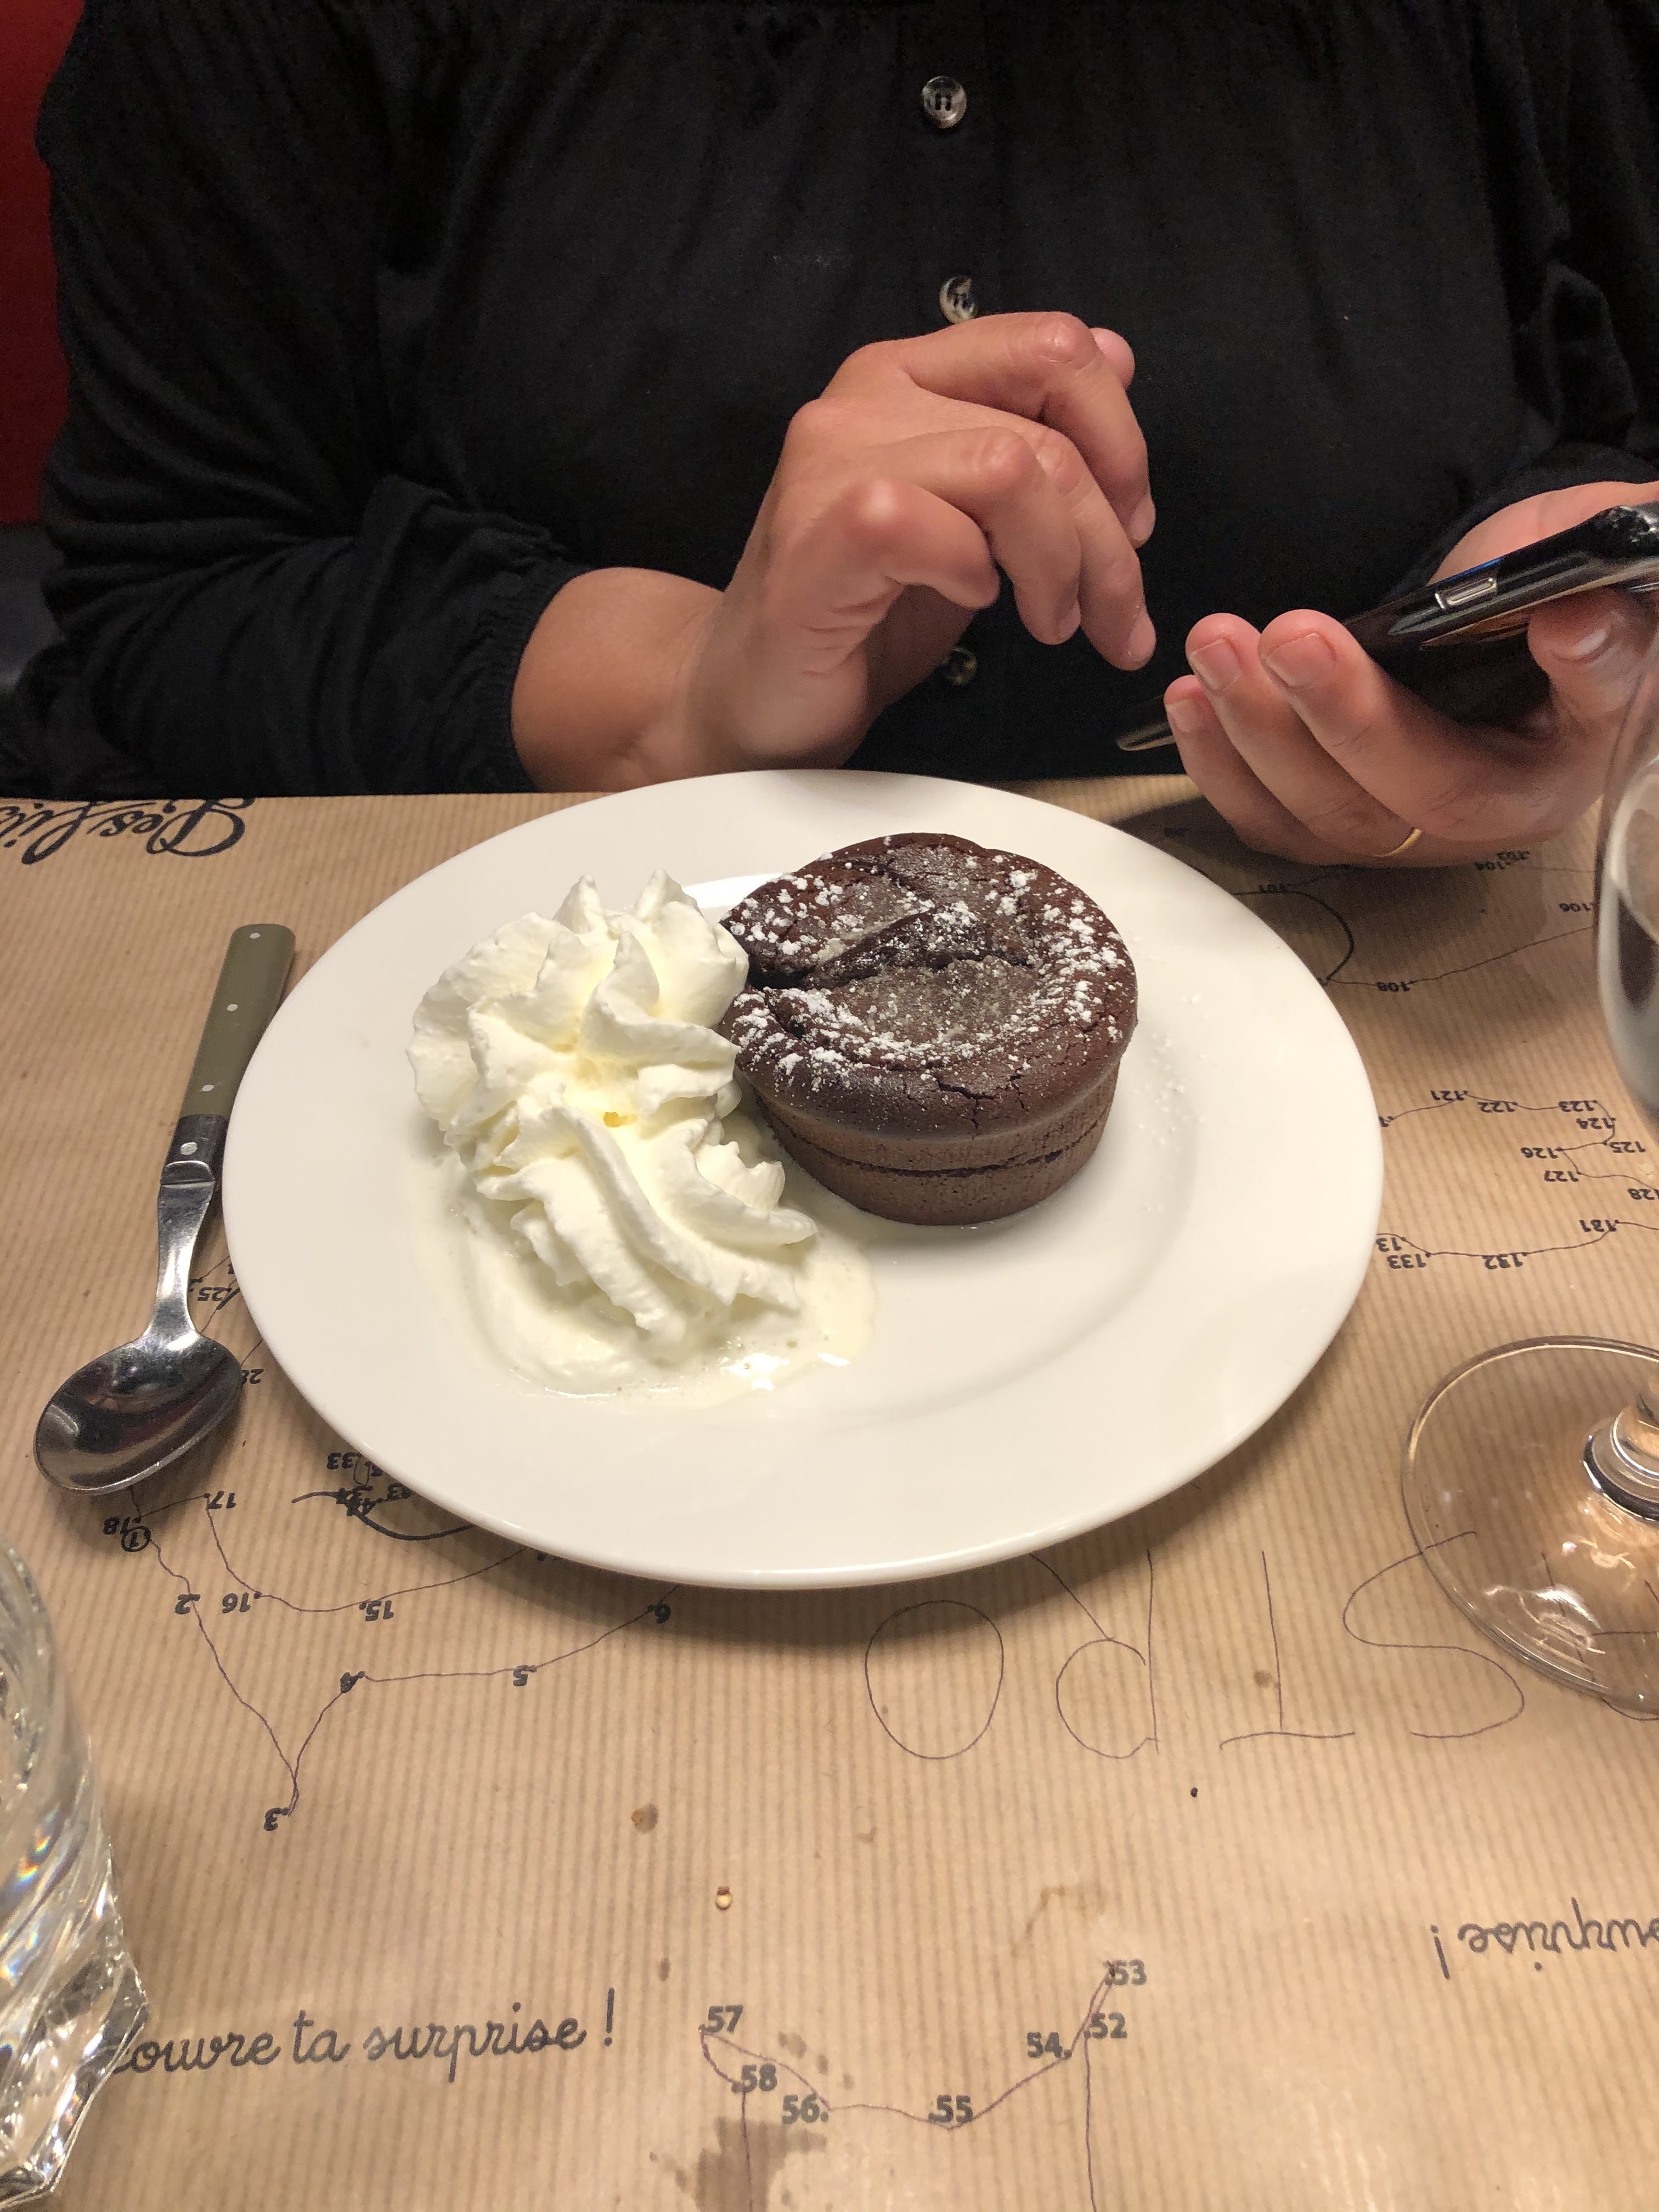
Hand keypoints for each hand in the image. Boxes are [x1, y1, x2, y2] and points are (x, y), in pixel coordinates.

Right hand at [673, 313, 1152, 774]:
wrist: (757, 698)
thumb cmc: (863, 617)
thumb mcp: (975, 520)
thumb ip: (1034, 438)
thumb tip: (1121, 361)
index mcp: (909, 376)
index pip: (1051, 345)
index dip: (1119, 437)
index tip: (1132, 525)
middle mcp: (866, 395)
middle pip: (1046, 427)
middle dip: (1107, 537)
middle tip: (1111, 617)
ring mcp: (833, 459)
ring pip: (1008, 468)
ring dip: (1058, 563)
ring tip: (1050, 625)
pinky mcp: (817, 534)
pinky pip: (933, 525)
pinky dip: (974, 574)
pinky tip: (970, 607)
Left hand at [1161, 480, 1658, 863]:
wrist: (1555, 615)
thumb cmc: (1584, 608)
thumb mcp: (1622, 606)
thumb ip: (1608, 627)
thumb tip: (1572, 623)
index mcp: (1538, 788)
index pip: (1454, 782)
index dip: (1371, 720)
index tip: (1306, 637)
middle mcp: (1466, 828)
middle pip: (1362, 806)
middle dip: (1292, 720)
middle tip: (1241, 636)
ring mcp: (1398, 829)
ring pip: (1303, 816)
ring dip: (1241, 738)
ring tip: (1206, 653)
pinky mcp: (1343, 815)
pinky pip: (1270, 816)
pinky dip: (1219, 764)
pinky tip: (1187, 702)